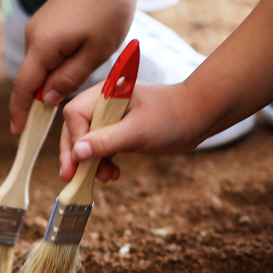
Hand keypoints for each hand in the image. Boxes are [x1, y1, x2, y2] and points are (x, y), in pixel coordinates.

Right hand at [9, 0, 137, 134]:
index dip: (19, 111)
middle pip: (30, 77)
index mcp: (44, 46)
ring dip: (52, 79)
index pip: (24, 87)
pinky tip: (77, 62)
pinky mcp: (46, 21)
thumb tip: (47, 99)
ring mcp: (38, 26)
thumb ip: (70, 78)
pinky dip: (55, 64)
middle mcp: (34, 36)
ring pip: (40, 64)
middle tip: (57, 119)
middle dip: (39, 99)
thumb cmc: (109, 9)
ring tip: (78, 83)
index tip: (17, 131)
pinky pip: (45, 51)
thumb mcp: (97, 52)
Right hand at [56, 80, 226, 181]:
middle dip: (76, 155)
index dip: (74, 140)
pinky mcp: (119, 131)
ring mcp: (111, 118)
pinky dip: (102, 163)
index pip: (75, 115)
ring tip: (103, 178)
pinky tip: (111, 174)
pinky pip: (101, 148)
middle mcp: (104, 104)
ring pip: (87, 142)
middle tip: (72, 178)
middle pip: (76, 130)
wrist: (200, 116)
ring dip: (90, 163)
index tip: (76, 163)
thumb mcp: (138, 131)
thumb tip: (76, 153)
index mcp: (105, 94)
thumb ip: (107, 141)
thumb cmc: (173, 116)